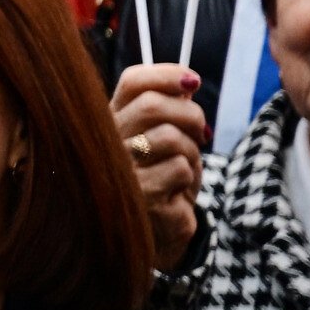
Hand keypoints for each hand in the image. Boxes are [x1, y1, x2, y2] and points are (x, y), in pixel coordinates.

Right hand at [111, 62, 207, 271]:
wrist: (153, 234)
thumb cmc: (159, 180)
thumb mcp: (164, 140)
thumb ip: (171, 110)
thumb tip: (187, 83)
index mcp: (112, 120)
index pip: (132, 82)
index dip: (166, 75)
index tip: (192, 82)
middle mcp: (108, 142)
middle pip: (153, 106)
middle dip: (190, 116)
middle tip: (201, 133)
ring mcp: (121, 170)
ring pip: (171, 138)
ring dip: (193, 154)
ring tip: (185, 171)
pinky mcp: (141, 197)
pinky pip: (181, 170)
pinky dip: (190, 180)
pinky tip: (178, 194)